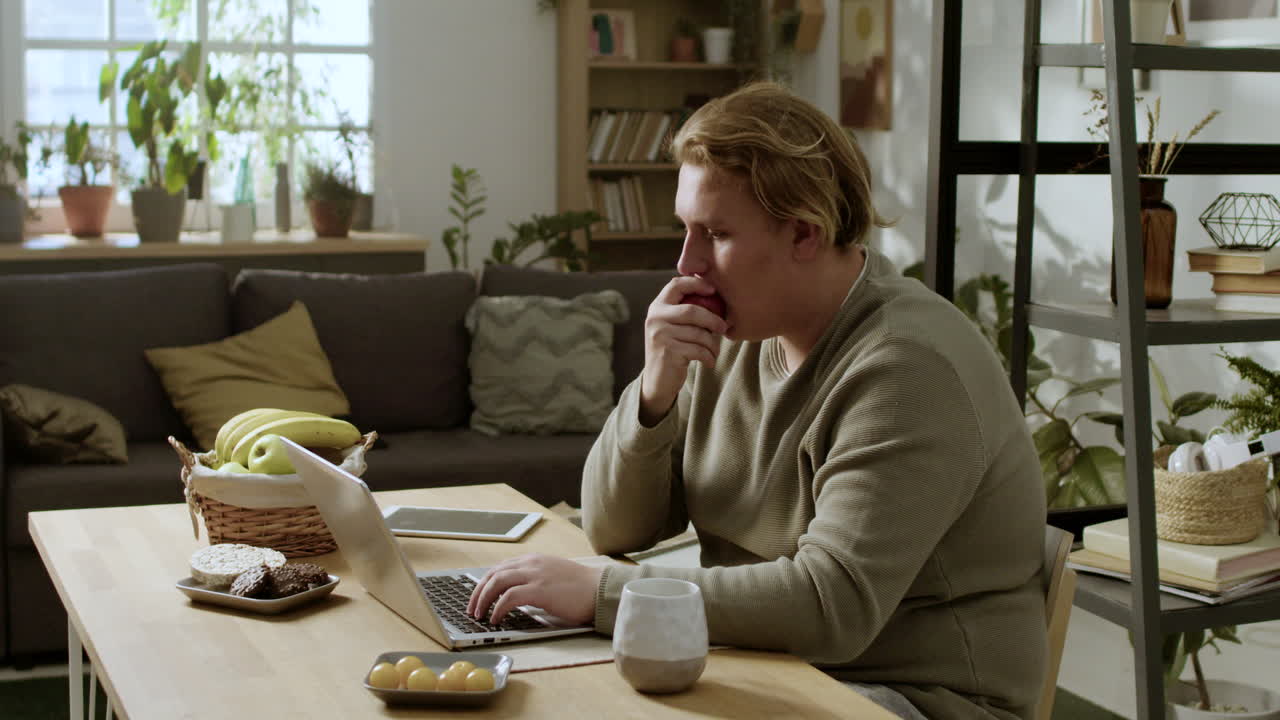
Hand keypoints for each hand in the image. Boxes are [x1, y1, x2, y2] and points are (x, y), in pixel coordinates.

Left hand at [466, 554, 602, 625]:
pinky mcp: (540, 590)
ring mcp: (535, 575)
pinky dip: (498, 608)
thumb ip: (535, 578)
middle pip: (493, 573)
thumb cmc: (581, 588)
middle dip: (478, 591)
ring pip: (496, 582)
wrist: (600, 589)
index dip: (485, 582)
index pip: (500, 567)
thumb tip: (516, 594)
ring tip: (479, 614)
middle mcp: (531, 563)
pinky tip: (496, 618)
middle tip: (472, 608)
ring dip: (483, 599)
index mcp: (534, 560)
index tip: (478, 596)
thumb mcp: (553, 575)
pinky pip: (509, 598)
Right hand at [640, 276, 728, 424]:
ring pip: (698, 334)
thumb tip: (719, 297)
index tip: (714, 290)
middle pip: (692, 311)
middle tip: (724, 327)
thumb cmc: (673, 349)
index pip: (676, 284)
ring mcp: (660, 335)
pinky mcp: (668, 352)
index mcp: (657, 307)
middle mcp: (655, 318)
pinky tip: (709, 362)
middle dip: (713, 319)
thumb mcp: (673, 327)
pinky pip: (698, 350)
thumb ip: (686, 311)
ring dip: (712, 344)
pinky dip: (709, 357)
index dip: (697, 283)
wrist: (658, 381)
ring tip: (714, 351)